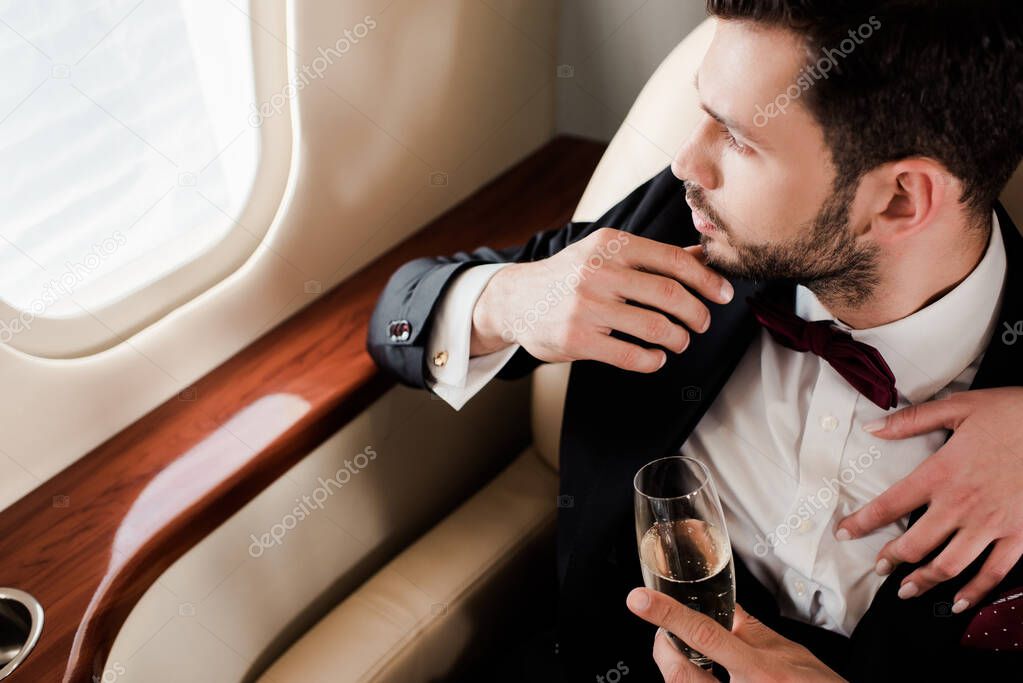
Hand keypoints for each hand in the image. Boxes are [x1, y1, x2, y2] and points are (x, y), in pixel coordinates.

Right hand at [470, 227, 733, 367]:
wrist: (515, 299)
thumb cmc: (570, 275)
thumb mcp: (607, 253)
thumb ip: (653, 256)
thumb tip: (704, 256)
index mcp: (611, 244)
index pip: (673, 260)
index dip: (706, 280)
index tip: (723, 295)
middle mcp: (598, 272)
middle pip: (670, 295)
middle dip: (697, 314)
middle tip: (702, 323)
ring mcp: (586, 307)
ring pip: (655, 327)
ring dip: (678, 339)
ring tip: (679, 341)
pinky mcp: (577, 339)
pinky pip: (631, 355)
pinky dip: (653, 360)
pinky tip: (656, 358)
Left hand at [626, 588, 845, 681]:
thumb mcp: (791, 655)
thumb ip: (753, 632)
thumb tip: (726, 610)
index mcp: (762, 670)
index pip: (704, 634)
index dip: (666, 615)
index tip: (638, 600)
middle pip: (679, 675)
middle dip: (664, 653)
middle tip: (666, 638)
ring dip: (679, 671)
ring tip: (685, 658)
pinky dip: (698, 679)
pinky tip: (703, 674)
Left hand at [836, 387, 1022, 611]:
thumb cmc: (1009, 414)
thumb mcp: (957, 408)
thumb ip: (911, 421)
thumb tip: (872, 427)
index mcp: (941, 473)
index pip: (890, 504)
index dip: (862, 523)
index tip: (843, 534)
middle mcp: (961, 504)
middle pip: (916, 543)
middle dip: (892, 560)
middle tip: (879, 568)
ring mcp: (991, 523)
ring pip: (949, 564)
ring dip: (925, 581)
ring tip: (908, 590)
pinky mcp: (1019, 534)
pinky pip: (994, 571)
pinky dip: (975, 591)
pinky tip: (959, 601)